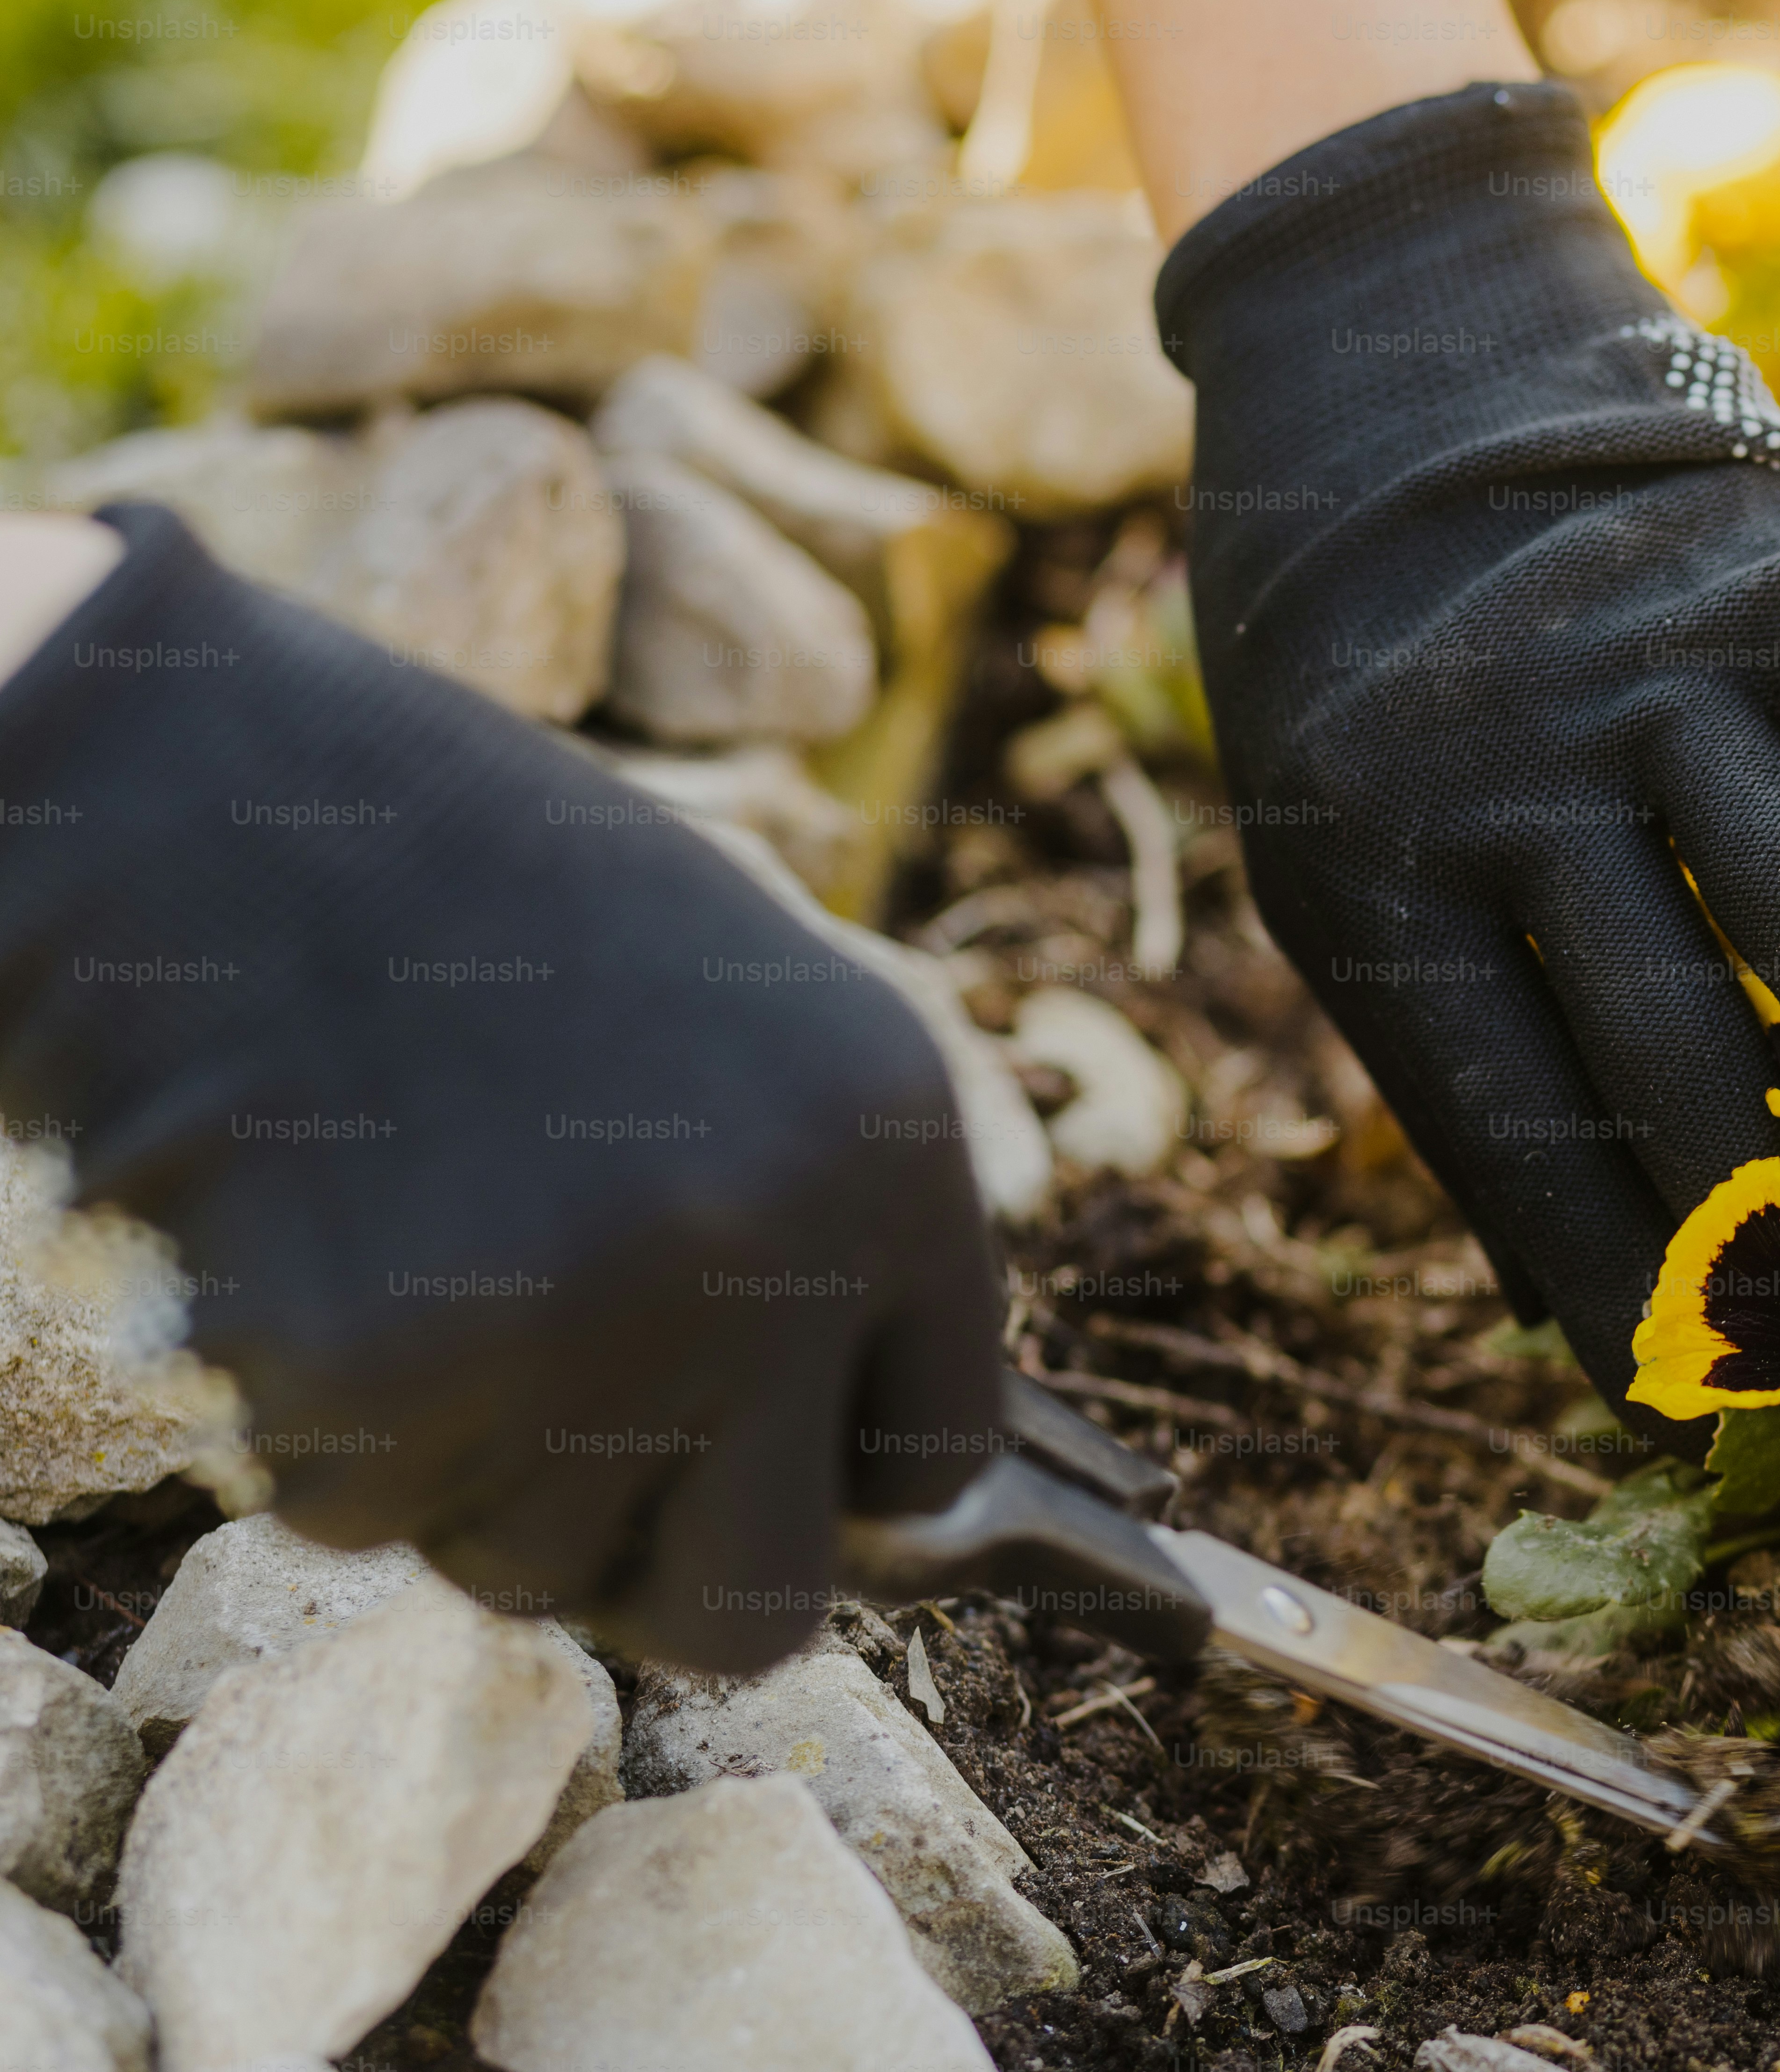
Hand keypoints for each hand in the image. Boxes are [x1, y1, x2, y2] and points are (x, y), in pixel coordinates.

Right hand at [0, 504, 1001, 1669]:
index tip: (759, 1461)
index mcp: (891, 1145)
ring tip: (418, 1263)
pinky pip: (364, 1518)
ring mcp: (591, 1326)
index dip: (834, 1479)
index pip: (939, 1454)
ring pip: (534, 1572)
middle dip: (663, 1576)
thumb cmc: (476, 901)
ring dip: (469, 1475)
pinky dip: (327, 1430)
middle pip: (761, 1603)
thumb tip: (864, 1488)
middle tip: (577, 1476)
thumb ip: (815, 1240)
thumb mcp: (739, 1022)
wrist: (213, 803)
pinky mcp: (386, 1382)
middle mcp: (776, 1249)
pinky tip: (309, 1255)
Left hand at [1152, 84, 1779, 1430]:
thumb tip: (1580, 1285)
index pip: (1511, 1125)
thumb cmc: (1360, 649)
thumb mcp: (1325, 835)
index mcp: (1362, 866)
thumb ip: (1448, 1024)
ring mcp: (1650, 658)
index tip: (1703, 1385)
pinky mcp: (1778, 563)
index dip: (1617, 1276)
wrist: (1391, 342)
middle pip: (1676, 1046)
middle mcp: (1501, 769)